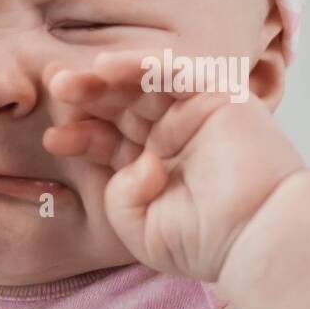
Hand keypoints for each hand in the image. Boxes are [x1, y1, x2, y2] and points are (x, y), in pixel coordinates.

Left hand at [43, 50, 303, 282]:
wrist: (257, 238)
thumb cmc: (205, 242)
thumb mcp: (139, 228)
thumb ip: (118, 197)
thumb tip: (135, 163)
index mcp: (153, 168)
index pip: (109, 142)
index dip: (80, 136)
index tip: (53, 139)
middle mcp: (174, 138)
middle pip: (121, 106)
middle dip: (86, 96)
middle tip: (52, 87)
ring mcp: (197, 116)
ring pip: (143, 85)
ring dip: (104, 78)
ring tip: (67, 81)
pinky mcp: (221, 98)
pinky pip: (175, 73)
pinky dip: (142, 66)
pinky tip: (108, 66)